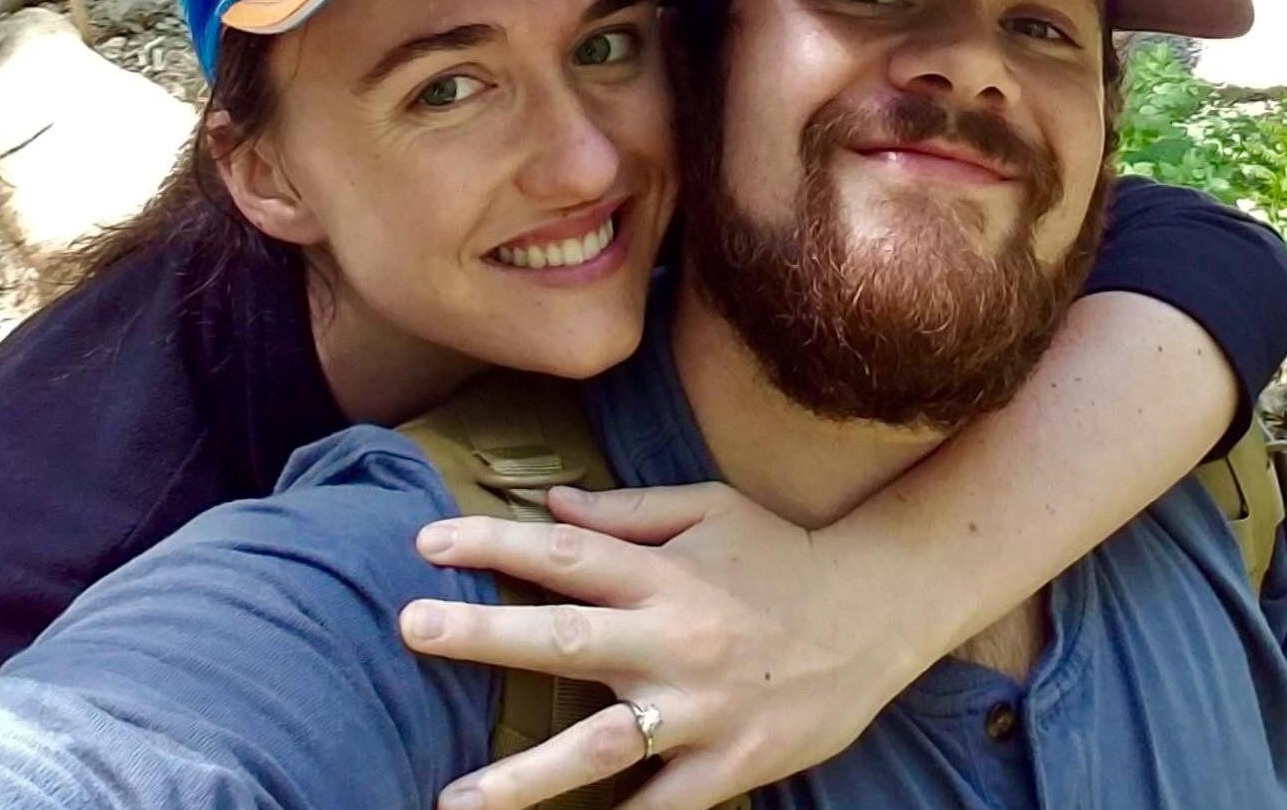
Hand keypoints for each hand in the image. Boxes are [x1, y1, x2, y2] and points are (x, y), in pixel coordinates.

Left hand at [398, 483, 914, 809]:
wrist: (875, 612)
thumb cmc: (781, 553)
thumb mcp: (708, 510)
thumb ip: (628, 514)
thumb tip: (552, 507)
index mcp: (666, 572)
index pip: (566, 553)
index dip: (495, 543)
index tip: (425, 540)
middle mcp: (674, 638)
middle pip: (566, 638)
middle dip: (483, 634)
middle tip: (411, 628)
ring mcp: (700, 710)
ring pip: (600, 745)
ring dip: (523, 775)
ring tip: (455, 801)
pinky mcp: (729, 766)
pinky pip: (662, 808)